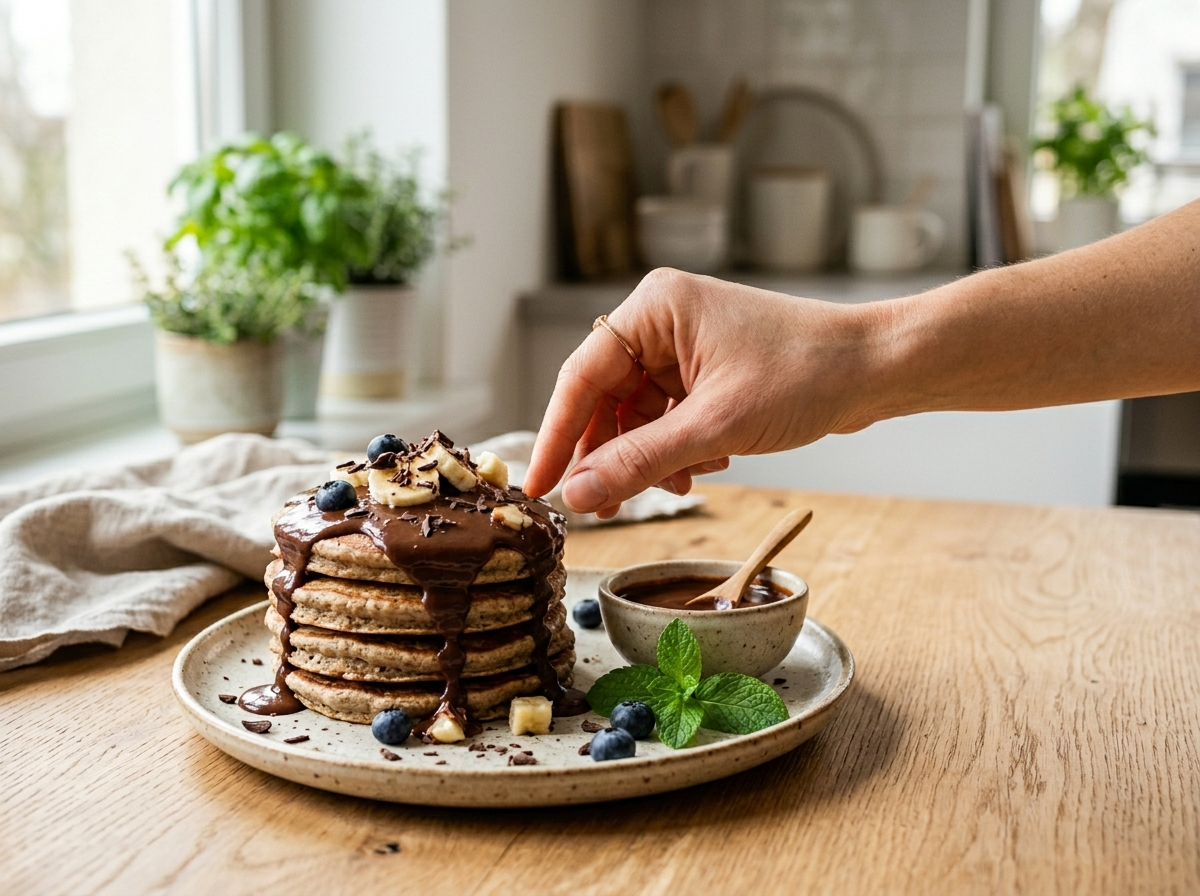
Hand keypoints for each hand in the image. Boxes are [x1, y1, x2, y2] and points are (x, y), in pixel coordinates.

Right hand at [524, 269, 883, 515]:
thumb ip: (640, 461)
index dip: (557, 436)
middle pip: (607, 399)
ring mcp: (685, 345)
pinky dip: (678, 448)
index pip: (582, 377)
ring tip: (681, 483)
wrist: (877, 369)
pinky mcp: (706, 370)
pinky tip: (707, 465)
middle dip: (612, 455)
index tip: (538, 485)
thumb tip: (579, 493)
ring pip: (637, 415)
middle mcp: (663, 320)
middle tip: (604, 506)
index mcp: (655, 308)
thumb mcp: (716, 426)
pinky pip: (667, 416)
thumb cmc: (807, 374)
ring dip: (651, 457)